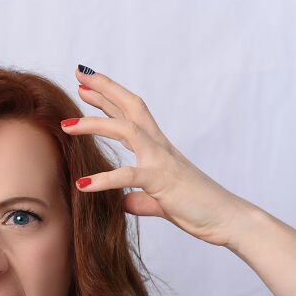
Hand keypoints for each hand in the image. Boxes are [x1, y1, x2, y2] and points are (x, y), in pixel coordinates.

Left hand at [61, 65, 251, 247]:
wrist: (228, 221)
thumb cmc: (198, 208)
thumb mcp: (160, 201)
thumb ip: (140, 199)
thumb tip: (124, 203)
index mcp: (159, 148)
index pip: (131, 114)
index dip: (109, 98)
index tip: (86, 86)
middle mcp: (160, 147)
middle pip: (131, 106)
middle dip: (105, 88)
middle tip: (79, 74)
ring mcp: (162, 161)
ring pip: (126, 130)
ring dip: (95, 124)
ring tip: (66, 125)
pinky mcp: (162, 182)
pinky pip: (129, 176)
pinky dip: (105, 179)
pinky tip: (83, 185)